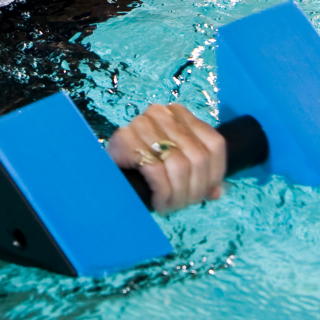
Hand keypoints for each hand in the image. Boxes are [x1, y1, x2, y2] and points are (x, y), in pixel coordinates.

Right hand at [104, 103, 226, 212]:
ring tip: (169, 206)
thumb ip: (199, 174)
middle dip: (193, 190)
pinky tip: (158, 202)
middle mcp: (163, 113)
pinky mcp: (125, 139)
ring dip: (178, 195)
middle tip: (181, 205)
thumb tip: (220, 191)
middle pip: (198, 158)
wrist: (99, 168)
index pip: (214, 145)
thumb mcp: (175, 166)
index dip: (215, 175)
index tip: (205, 194)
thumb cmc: (143, 168)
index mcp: (181, 114)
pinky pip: (157, 172)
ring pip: (180, 166)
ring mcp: (143, 123)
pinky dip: (162, 193)